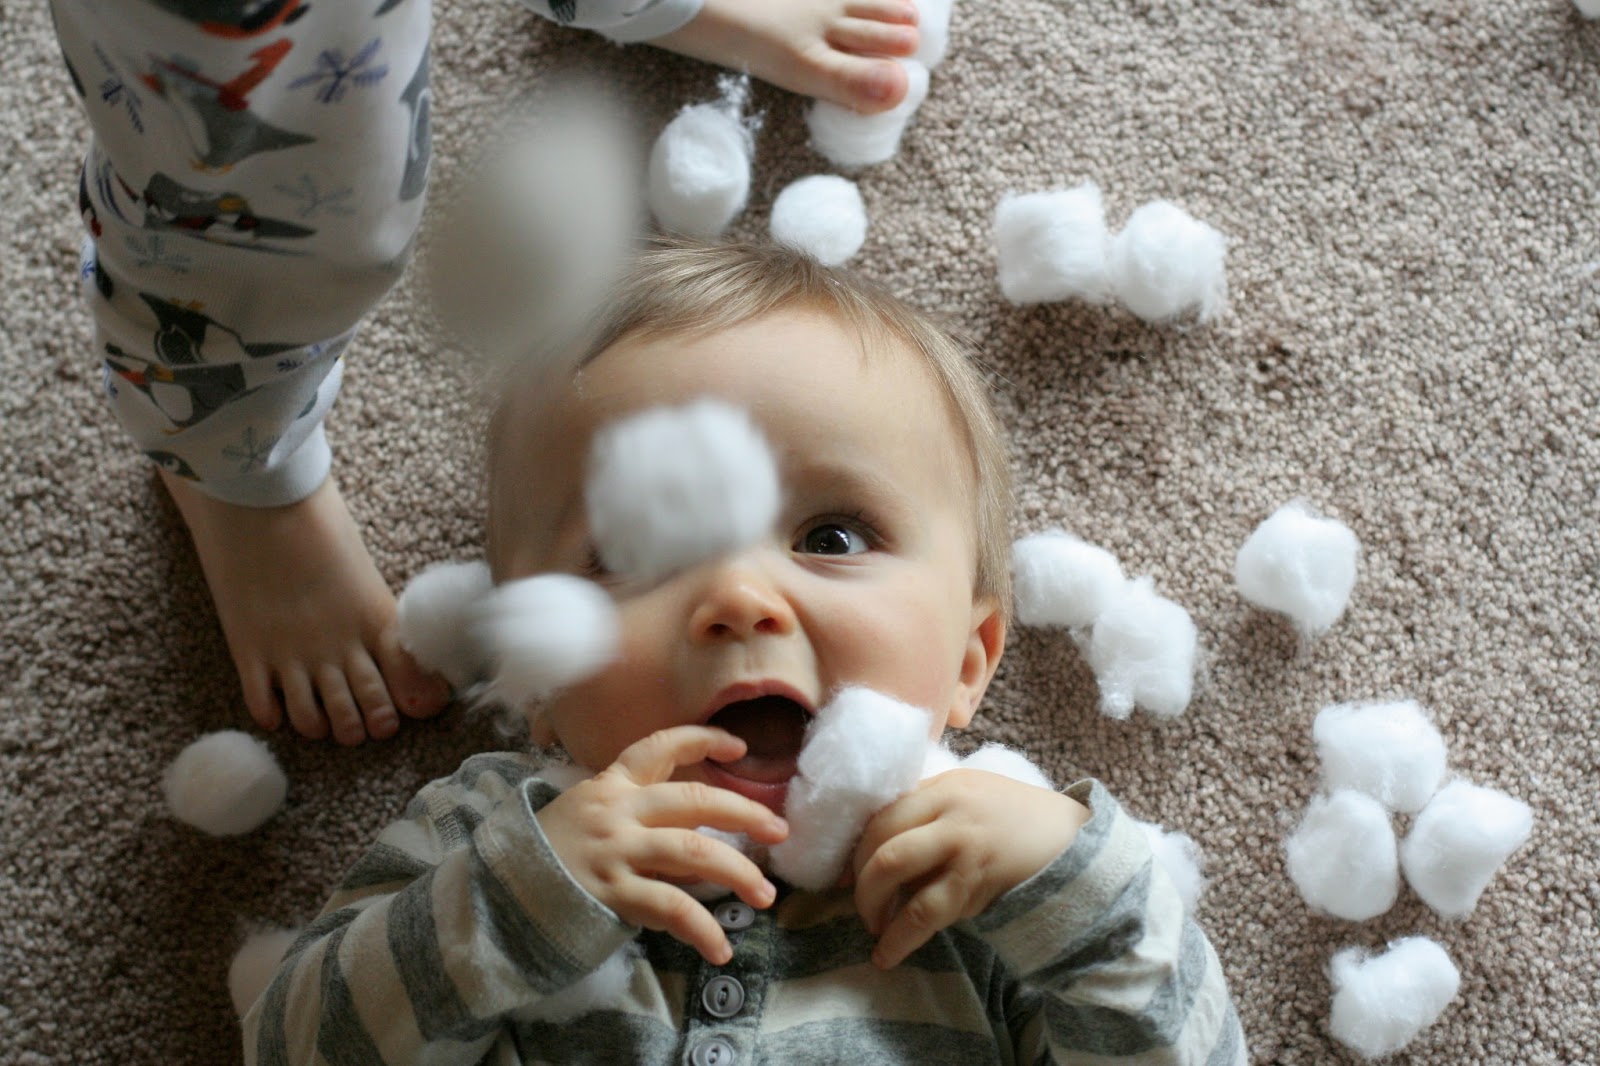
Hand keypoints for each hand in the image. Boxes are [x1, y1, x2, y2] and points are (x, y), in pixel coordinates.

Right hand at [538, 726, 789, 964]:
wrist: (497, 892)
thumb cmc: (547, 854)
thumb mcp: (582, 814)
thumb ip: (631, 812)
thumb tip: (692, 829)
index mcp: (610, 785)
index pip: (659, 746)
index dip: (702, 740)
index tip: (738, 747)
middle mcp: (617, 811)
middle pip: (693, 800)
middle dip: (744, 813)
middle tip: (778, 831)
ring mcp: (615, 851)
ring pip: (694, 852)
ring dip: (738, 873)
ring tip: (765, 895)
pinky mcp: (612, 892)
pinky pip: (671, 908)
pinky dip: (702, 929)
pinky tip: (721, 948)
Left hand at [850, 770, 1090, 969]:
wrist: (1079, 841)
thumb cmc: (1023, 824)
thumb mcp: (976, 798)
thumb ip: (936, 812)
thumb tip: (884, 850)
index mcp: (945, 784)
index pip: (882, 811)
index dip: (856, 847)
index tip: (846, 872)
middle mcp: (948, 806)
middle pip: (878, 836)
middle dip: (859, 878)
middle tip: (860, 905)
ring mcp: (962, 840)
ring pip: (892, 866)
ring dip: (870, 904)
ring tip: (874, 929)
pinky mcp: (976, 878)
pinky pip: (923, 911)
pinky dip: (898, 938)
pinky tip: (886, 956)